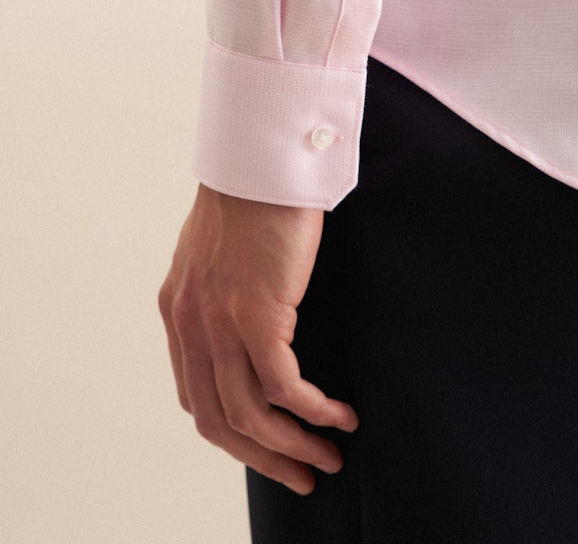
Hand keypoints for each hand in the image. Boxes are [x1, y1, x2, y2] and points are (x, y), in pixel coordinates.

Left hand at [158, 183, 358, 494]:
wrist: (260, 160)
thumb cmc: (251, 196)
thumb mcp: (219, 251)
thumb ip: (221, 289)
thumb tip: (251, 318)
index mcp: (179, 309)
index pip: (194, 394)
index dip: (231, 430)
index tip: (267, 444)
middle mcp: (190, 323)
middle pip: (217, 421)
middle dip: (262, 458)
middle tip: (300, 475)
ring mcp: (219, 322)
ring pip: (251, 415)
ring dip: (292, 446)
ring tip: (328, 457)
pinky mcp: (257, 314)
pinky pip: (285, 387)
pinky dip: (314, 411)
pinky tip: (341, 415)